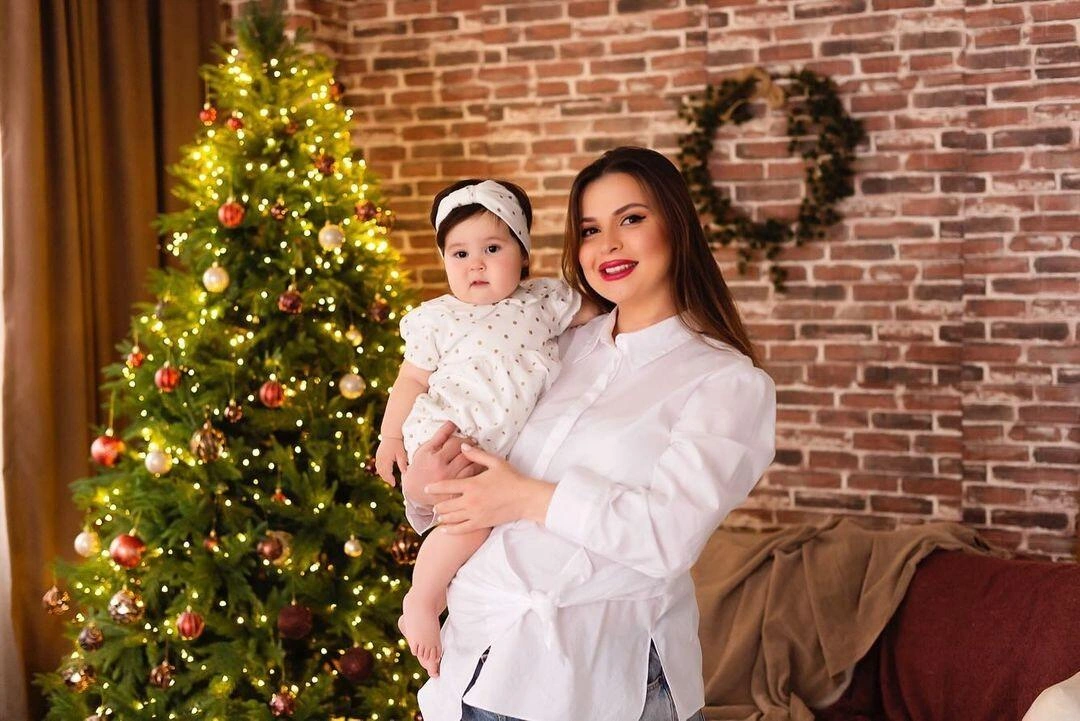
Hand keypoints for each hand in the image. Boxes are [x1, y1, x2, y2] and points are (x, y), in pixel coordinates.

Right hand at [374, 437, 407, 485]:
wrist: (391, 434)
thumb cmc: (397, 444)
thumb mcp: (401, 454)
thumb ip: (402, 464)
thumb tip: (405, 473)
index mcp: (385, 460)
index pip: (387, 473)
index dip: (390, 479)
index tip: (394, 484)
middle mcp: (380, 459)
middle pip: (382, 472)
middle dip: (386, 478)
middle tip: (392, 483)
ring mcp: (378, 457)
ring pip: (379, 469)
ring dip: (383, 475)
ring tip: (389, 479)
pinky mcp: (378, 455)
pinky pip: (378, 465)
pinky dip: (381, 470)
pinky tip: (385, 472)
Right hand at [400, 422, 477, 506]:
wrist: (414, 492)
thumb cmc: (420, 467)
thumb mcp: (425, 449)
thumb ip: (440, 436)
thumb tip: (452, 422)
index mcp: (436, 459)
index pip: (456, 443)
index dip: (462, 439)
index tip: (465, 440)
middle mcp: (444, 472)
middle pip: (466, 455)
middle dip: (472, 448)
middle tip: (474, 445)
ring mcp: (451, 483)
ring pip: (473, 467)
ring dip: (478, 459)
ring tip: (476, 456)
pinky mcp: (456, 493)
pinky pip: (472, 480)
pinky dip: (478, 472)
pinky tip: (477, 468)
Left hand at [427, 443, 554, 533]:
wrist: (525, 498)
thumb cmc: (512, 479)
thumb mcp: (495, 462)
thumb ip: (476, 455)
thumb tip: (462, 446)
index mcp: (472, 485)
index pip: (446, 486)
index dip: (433, 488)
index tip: (425, 488)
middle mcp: (470, 501)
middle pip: (445, 504)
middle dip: (437, 504)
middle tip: (432, 504)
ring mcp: (475, 514)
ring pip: (451, 518)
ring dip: (442, 516)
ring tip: (437, 515)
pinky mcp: (481, 523)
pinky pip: (461, 529)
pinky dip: (450, 529)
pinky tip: (444, 529)